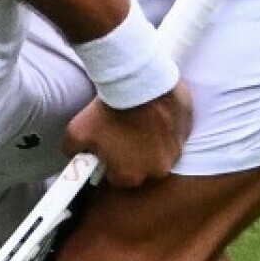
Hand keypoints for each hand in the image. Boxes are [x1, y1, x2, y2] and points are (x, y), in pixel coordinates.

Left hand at [62, 81, 191, 187]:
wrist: (136, 82)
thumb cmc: (108, 110)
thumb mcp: (76, 132)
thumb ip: (73, 151)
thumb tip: (74, 155)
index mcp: (131, 176)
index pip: (118, 178)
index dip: (111, 163)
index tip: (108, 149)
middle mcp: (157, 170)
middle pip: (143, 167)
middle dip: (133, 154)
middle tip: (122, 132)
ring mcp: (176, 150)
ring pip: (162, 150)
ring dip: (152, 140)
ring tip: (138, 120)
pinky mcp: (186, 130)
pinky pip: (175, 132)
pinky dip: (166, 126)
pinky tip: (153, 111)